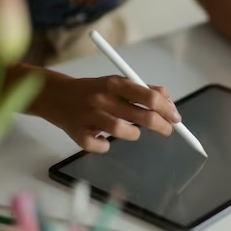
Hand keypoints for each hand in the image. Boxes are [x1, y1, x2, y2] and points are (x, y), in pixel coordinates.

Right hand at [40, 75, 179, 152]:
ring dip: (133, 134)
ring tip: (132, 131)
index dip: (167, 109)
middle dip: (161, 126)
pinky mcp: (77, 133)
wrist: (53, 94)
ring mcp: (89, 116)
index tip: (176, 118)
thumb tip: (167, 99)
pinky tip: (104, 140)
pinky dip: (104, 146)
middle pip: (142, 116)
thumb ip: (142, 90)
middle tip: (167, 130)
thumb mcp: (116, 83)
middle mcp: (102, 99)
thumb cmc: (91, 90)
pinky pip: (99, 146)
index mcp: (114, 84)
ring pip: (122, 131)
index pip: (149, 97)